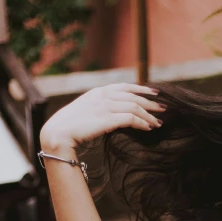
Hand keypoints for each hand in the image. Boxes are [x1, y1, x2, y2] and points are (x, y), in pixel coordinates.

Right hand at [40, 83, 165, 149]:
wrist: (58, 134)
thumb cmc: (70, 128)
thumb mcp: (86, 113)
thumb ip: (100, 110)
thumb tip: (115, 116)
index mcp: (98, 92)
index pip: (125, 86)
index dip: (142, 88)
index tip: (154, 93)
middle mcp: (103, 96)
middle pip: (133, 96)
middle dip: (151, 103)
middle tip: (164, 108)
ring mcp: (105, 106)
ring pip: (135, 107)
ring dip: (149, 116)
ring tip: (158, 123)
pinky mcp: (107, 118)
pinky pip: (131, 118)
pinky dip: (142, 123)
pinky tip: (148, 128)